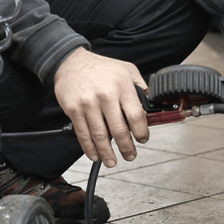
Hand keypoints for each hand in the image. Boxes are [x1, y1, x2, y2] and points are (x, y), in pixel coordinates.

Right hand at [54, 48, 148, 166]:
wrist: (70, 62)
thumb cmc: (102, 68)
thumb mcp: (128, 70)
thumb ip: (141, 88)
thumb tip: (152, 106)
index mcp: (122, 86)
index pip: (136, 116)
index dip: (141, 132)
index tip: (143, 139)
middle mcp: (105, 95)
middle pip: (119, 130)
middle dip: (126, 147)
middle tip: (130, 155)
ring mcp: (88, 104)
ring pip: (100, 135)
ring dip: (107, 152)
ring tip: (112, 161)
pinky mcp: (73, 109)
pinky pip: (83, 133)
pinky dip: (89, 148)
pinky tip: (95, 155)